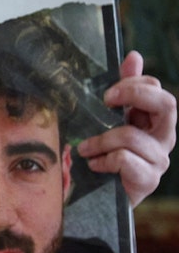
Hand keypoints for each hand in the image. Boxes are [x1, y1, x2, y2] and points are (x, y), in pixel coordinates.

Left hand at [77, 51, 176, 205]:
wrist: (105, 197)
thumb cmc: (109, 155)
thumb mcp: (114, 120)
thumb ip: (125, 91)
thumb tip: (134, 56)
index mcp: (157, 120)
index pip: (157, 90)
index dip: (134, 84)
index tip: (107, 92)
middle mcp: (164, 137)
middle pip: (166, 104)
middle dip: (133, 95)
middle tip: (106, 101)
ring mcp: (159, 159)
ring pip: (131, 135)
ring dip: (101, 140)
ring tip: (85, 148)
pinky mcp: (148, 179)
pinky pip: (123, 159)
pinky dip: (103, 160)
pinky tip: (95, 165)